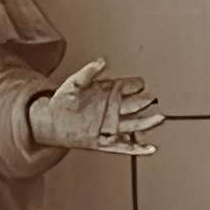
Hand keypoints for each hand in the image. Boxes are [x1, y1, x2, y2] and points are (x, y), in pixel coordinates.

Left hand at [29, 59, 164, 156]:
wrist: (51, 122)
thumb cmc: (62, 101)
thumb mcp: (73, 83)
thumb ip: (87, 72)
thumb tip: (101, 61)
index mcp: (108, 93)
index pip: (127, 87)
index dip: (134, 85)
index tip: (139, 84)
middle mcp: (112, 110)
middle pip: (134, 106)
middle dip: (143, 102)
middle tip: (150, 98)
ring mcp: (109, 126)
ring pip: (133, 125)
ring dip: (147, 123)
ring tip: (159, 119)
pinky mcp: (104, 142)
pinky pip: (124, 146)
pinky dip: (137, 148)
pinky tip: (150, 148)